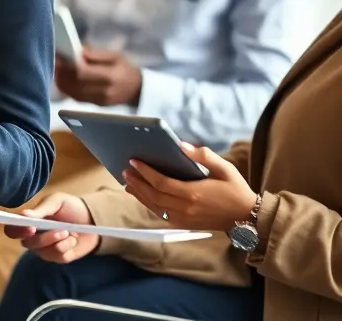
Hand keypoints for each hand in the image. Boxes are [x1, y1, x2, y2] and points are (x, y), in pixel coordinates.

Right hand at [4, 192, 99, 263]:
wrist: (92, 219)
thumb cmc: (70, 207)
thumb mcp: (56, 202)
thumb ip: (40, 209)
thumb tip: (23, 215)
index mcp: (28, 222)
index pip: (12, 230)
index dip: (16, 231)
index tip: (31, 228)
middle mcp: (33, 238)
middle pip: (28, 243)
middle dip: (46, 238)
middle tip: (63, 230)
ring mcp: (45, 249)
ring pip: (43, 251)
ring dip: (59, 241)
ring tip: (69, 232)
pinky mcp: (57, 257)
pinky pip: (57, 256)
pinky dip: (67, 246)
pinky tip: (73, 240)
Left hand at [54, 47, 141, 106]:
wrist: (136, 89)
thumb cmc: (124, 68)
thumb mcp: (115, 55)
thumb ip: (96, 54)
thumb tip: (78, 52)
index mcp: (110, 76)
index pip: (82, 72)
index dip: (68, 65)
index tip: (59, 56)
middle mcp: (103, 91)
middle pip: (74, 83)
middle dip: (61, 72)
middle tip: (55, 61)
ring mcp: (98, 101)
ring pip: (72, 92)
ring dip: (61, 80)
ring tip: (58, 69)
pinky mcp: (94, 105)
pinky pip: (75, 97)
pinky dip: (66, 87)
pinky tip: (63, 78)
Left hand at [121, 142, 257, 230]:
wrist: (247, 217)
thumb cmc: (236, 190)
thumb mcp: (225, 168)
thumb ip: (203, 155)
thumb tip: (181, 146)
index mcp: (193, 194)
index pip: (161, 182)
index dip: (145, 172)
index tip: (133, 161)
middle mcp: (185, 208)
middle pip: (153, 195)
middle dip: (137, 182)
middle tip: (125, 169)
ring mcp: (184, 219)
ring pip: (154, 206)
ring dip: (139, 193)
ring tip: (128, 181)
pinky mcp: (184, 225)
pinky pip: (160, 214)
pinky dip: (148, 204)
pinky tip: (141, 195)